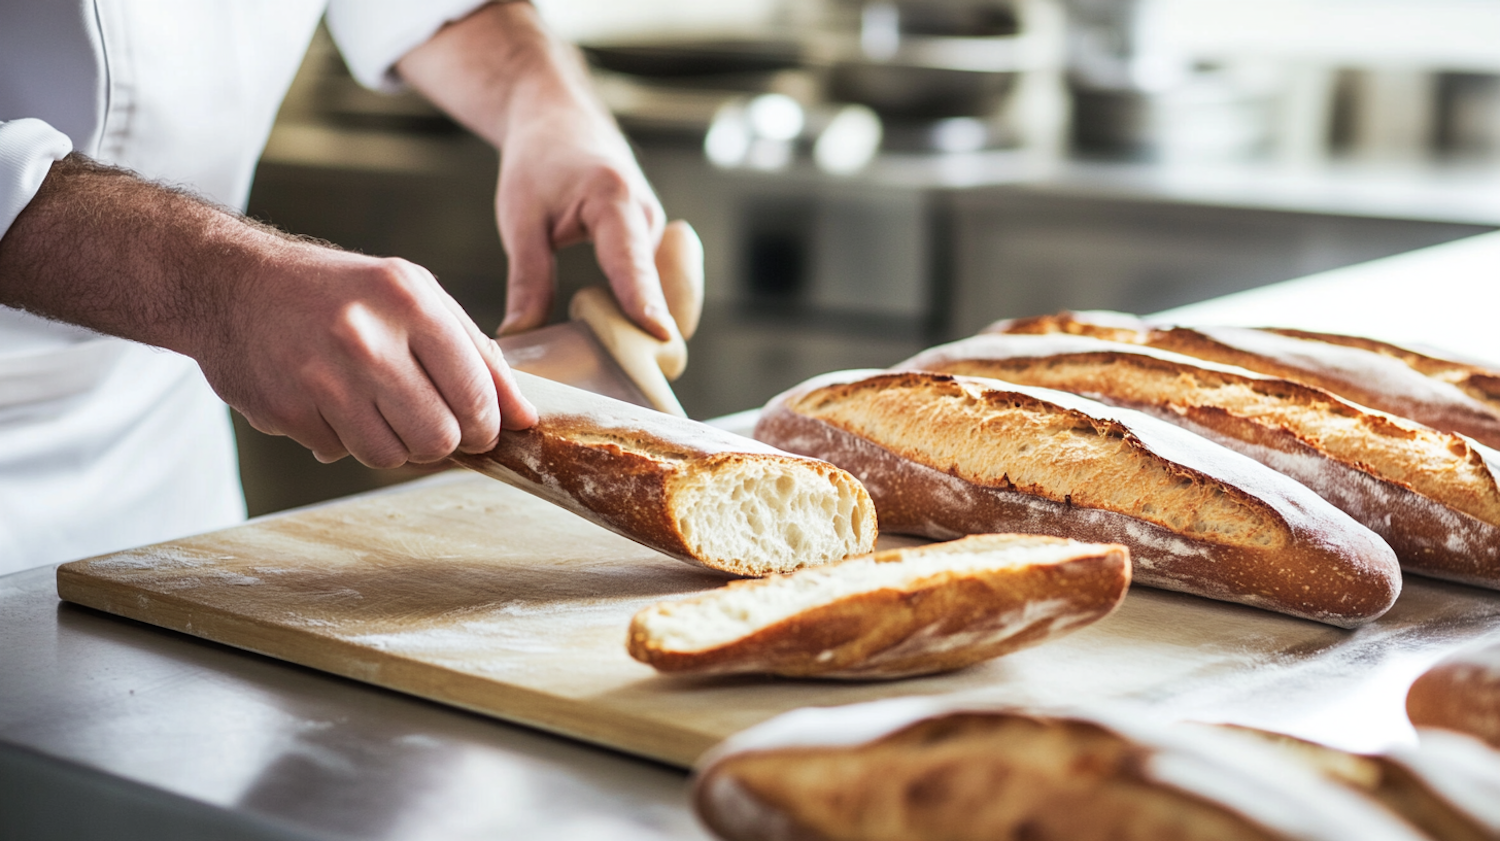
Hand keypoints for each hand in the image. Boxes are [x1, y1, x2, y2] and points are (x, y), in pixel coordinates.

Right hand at [205, 240, 537, 466]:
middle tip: (429, 418)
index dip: (487, 425)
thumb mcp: (414, 294)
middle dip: (444, 440)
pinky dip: (346, 437)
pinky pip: (343, 454)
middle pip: (439, 438)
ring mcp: (321, 377)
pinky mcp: (287, 410)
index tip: (481, 427)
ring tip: (375, 402)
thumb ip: (475, 352)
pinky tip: (330, 399)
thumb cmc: (339, 291)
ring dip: (394, 442)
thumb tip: (524, 416)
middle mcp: (365, 338)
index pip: (476, 395)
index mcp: (409, 300)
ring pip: (392, 457)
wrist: (231, 284)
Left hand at [494, 105, 675, 341]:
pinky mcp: (657, 240)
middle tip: (622, 373)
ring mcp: (659, 228)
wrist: (559, 117)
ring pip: (671, 292)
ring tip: (621, 358)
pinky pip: (665, 286)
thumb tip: (520, 335)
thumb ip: (528, 279)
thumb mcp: (521, 220)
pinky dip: (650, 311)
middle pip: (665, 289)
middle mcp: (648, 215)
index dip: (645, 303)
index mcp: (613, 200)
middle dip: (654, 332)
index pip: (633, 262)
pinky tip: (623, 333)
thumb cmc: (538, 159)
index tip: (659, 336)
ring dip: (653, 326)